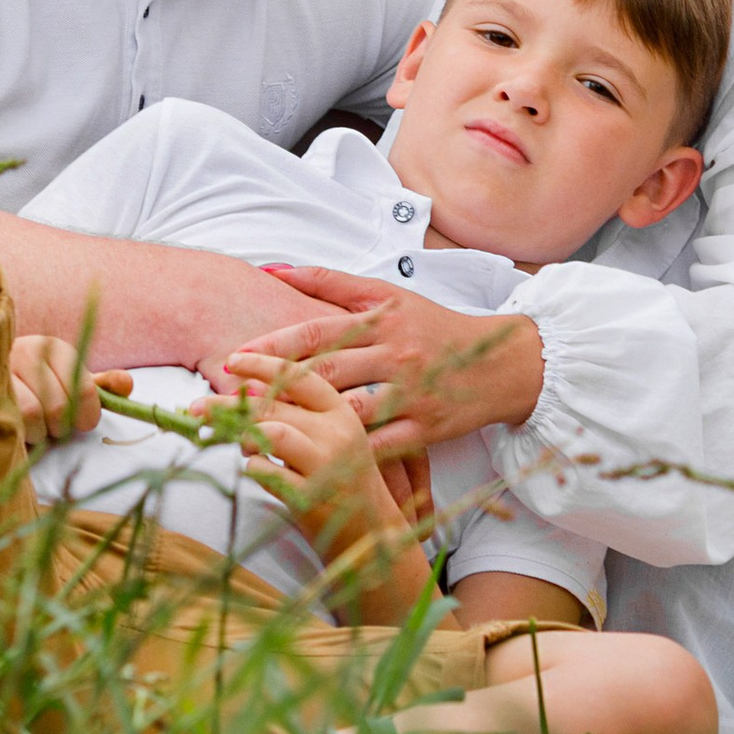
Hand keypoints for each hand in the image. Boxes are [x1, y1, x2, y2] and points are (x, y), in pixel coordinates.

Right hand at [8, 335, 128, 450]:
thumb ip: (100, 386)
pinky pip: (11, 420)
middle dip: (62, 426)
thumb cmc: (38, 383)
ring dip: (40, 431)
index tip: (83, 423)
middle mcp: (29, 352)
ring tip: (36, 427)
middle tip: (56, 426)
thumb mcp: (70, 381)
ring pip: (34, 414)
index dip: (88, 415)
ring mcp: (2, 369)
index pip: (85, 390)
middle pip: (60, 406)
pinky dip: (22, 432)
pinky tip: (19, 427)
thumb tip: (126, 385)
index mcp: (56, 349)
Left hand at [207, 351, 430, 622]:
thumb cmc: (341, 477)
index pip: (298, 376)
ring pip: (270, 432)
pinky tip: (260, 472)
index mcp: (341, 411)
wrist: (371, 530)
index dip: (263, 364)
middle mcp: (337, 432)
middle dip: (227, 405)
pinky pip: (266, 471)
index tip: (232, 360)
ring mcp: (326, 464)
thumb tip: (249, 389)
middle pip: (272, 405)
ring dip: (244, 437)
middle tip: (195, 408)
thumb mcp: (328, 437)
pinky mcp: (312, 495)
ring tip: (242, 446)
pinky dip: (253, 468)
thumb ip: (296, 413)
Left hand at [219, 266, 544, 459]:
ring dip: (304, 426)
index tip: (234, 359)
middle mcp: (394, 356)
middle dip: (275, 388)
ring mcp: (411, 394)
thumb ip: (329, 282)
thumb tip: (273, 266)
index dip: (274, 346)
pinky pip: (381, 447)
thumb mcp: (388, 295)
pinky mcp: (426, 430)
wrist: (502, 362)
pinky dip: (346, 456)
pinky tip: (310, 466)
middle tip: (230, 402)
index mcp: (381, 321)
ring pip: (349, 413)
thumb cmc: (435, 326)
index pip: (318, 332)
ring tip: (258, 437)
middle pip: (326, 374)